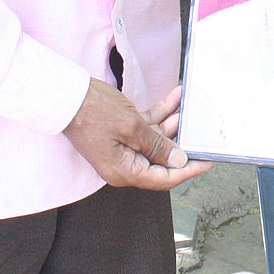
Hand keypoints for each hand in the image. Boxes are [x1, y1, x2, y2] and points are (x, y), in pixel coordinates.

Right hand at [64, 80, 210, 189]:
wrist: (66, 95)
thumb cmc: (94, 112)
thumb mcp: (131, 127)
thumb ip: (157, 146)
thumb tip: (179, 160)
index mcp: (125, 171)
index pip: (163, 178)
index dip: (187, 170)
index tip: (207, 161)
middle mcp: (125, 163)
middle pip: (162, 159)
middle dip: (182, 142)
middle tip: (201, 131)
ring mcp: (123, 147)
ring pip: (156, 139)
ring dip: (172, 123)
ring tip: (189, 107)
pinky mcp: (122, 131)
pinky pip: (147, 126)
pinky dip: (160, 113)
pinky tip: (175, 97)